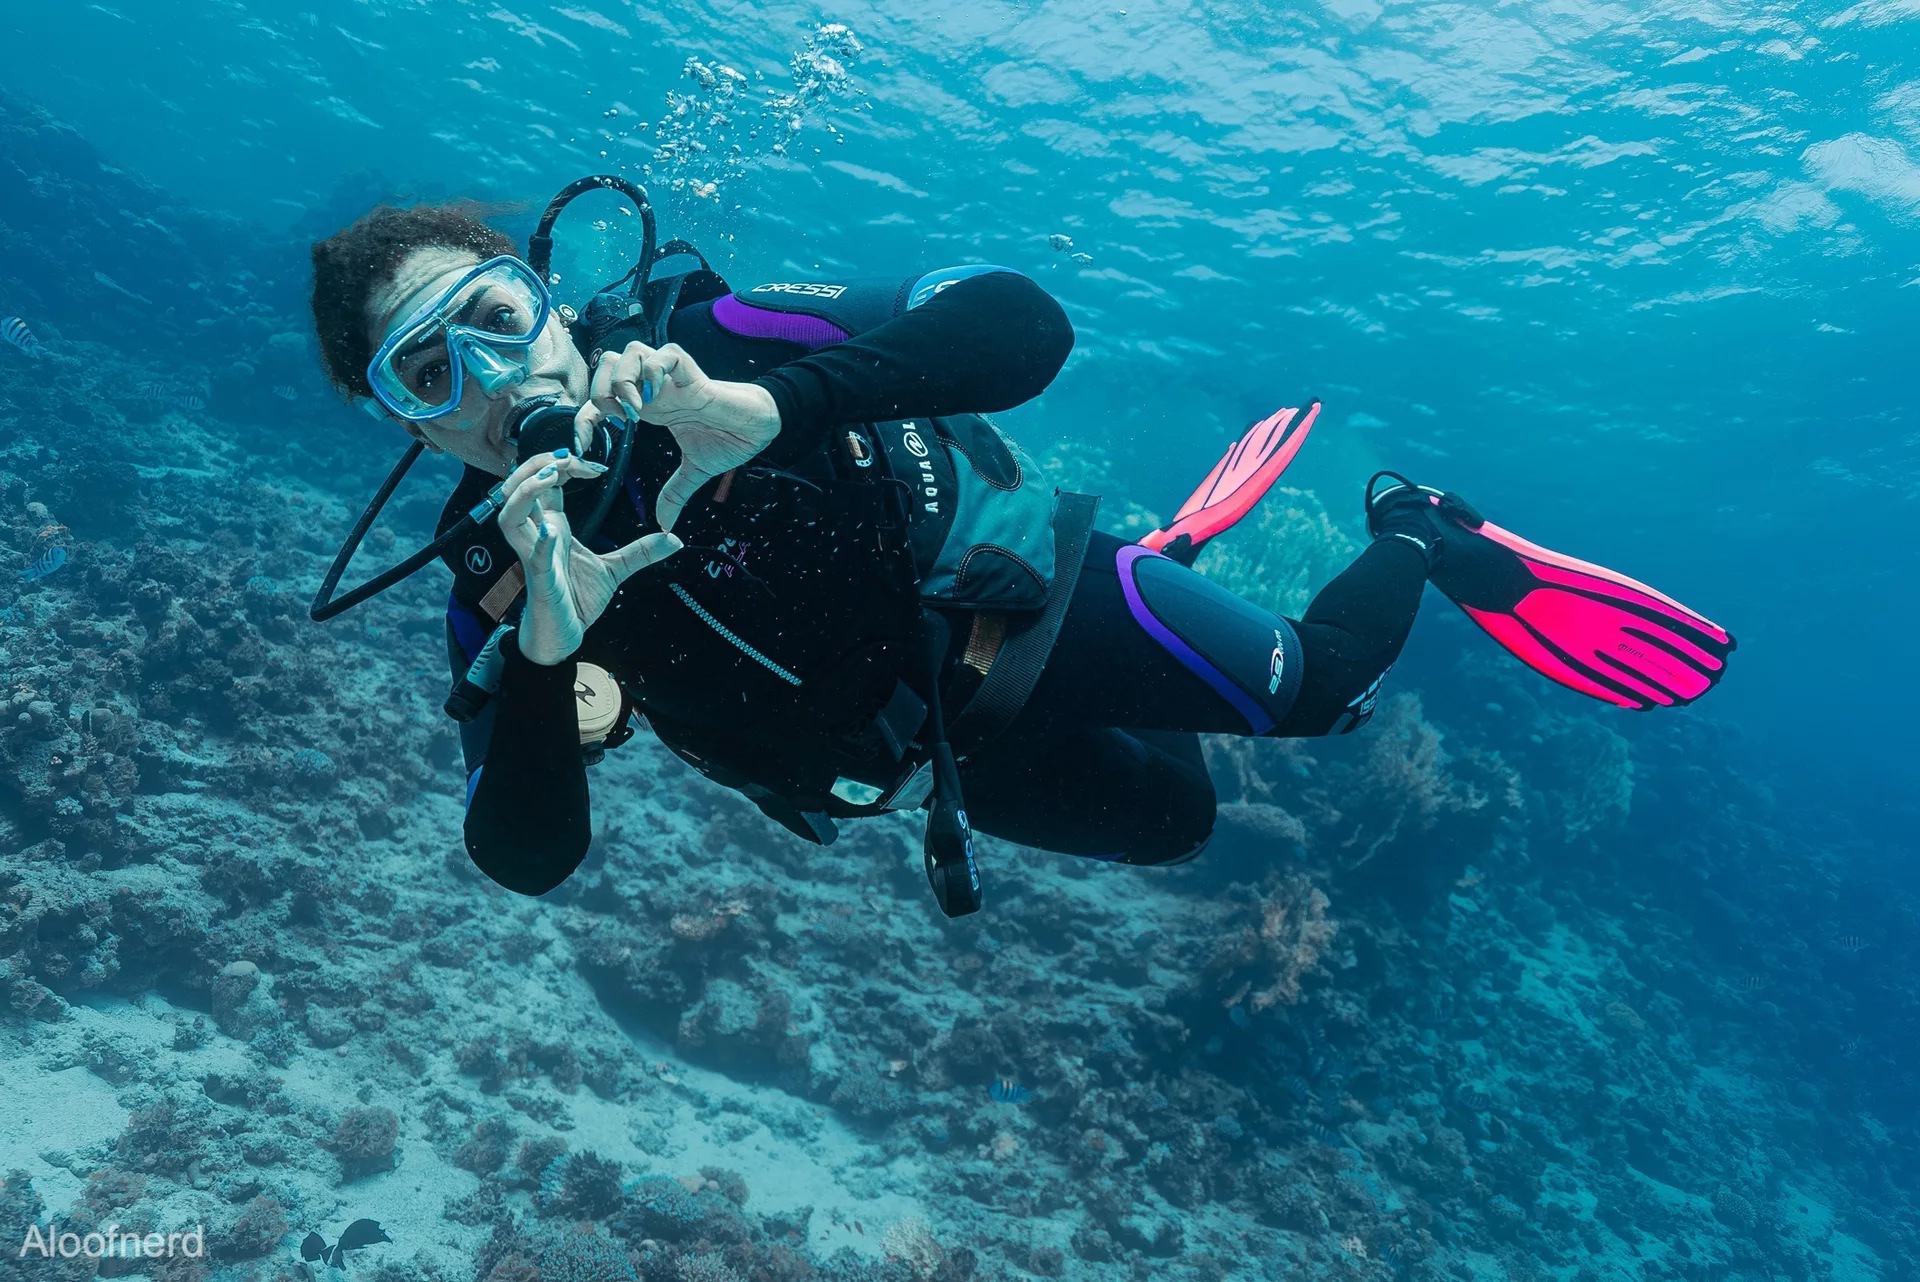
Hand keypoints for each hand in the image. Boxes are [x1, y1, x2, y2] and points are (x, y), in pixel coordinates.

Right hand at [497, 449, 682, 664]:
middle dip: (536, 465)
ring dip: (526, 491)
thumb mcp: (615, 570)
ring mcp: (534, 556)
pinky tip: (550, 532)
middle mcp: (536, 536)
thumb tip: (674, 539)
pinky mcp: (539, 581)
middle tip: (567, 459)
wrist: (563, 636)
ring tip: (551, 476)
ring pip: (509, 515)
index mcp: (552, 527)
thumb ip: (640, 552)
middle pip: (516, 488)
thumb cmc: (576, 601)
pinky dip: (539, 543)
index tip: (592, 464)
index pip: (543, 483)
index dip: (560, 464)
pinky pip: (532, 557)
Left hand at [574, 341, 780, 531]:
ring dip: (624, 380)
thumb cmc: (727, 440)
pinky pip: (662, 354)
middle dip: (601, 390)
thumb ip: (674, 494)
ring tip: (637, 408)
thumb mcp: (693, 471)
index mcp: (647, 407)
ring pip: (628, 352)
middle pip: (607, 365)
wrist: (757, 429)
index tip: (582, 445)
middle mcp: (653, 387)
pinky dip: (653, 370)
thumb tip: (665, 526)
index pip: (600, 400)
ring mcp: (669, 376)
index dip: (584, 419)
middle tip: (620, 420)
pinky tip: (656, 393)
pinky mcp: (689, 369)